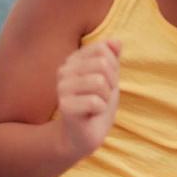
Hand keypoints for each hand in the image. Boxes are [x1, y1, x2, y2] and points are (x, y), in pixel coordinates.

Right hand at [57, 38, 121, 156]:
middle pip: (102, 64)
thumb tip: (115, 41)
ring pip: (99, 82)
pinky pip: (95, 102)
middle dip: (111, 83)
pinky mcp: (64, 106)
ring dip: (106, 97)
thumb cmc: (97, 104)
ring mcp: (62, 88)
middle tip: (102, 96)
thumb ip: (112, 57)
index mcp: (73, 60)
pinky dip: (100, 110)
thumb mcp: (110, 77)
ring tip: (97, 105)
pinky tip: (91, 114)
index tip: (106, 82)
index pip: (102, 48)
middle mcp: (64, 70)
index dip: (112, 67)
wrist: (85, 134)